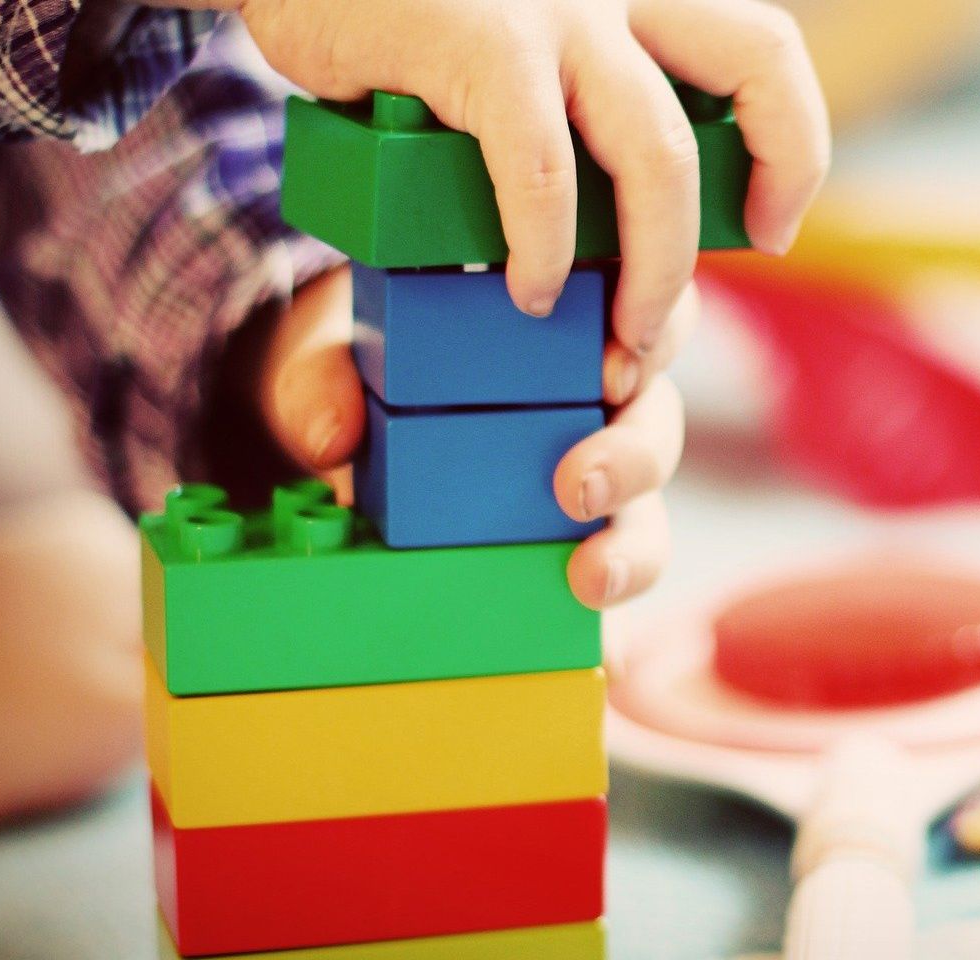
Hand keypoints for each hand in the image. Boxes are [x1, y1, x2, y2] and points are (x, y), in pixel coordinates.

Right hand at [214, 0, 828, 342]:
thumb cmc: (401, 14)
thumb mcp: (514, 34)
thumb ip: (574, 93)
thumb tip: (613, 223)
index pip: (765, 47)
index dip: (792, 141)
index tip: (770, 222)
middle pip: (758, 69)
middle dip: (765, 188)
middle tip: (715, 278)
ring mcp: (553, 8)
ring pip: (658, 152)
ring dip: (657, 264)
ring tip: (623, 332)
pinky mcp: (475, 41)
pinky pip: (540, 168)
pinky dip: (543, 246)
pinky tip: (526, 288)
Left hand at [259, 265, 694, 607]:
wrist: (343, 430)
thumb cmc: (363, 366)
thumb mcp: (333, 355)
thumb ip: (322, 380)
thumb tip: (331, 438)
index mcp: (566, 322)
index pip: (645, 313)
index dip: (655, 337)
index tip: (611, 372)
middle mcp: (598, 398)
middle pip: (657, 417)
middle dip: (636, 455)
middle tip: (580, 484)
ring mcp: (595, 475)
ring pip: (650, 506)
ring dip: (635, 543)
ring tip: (592, 573)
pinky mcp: (578, 543)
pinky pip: (616, 571)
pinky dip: (620, 607)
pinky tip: (603, 634)